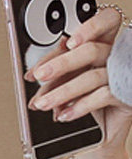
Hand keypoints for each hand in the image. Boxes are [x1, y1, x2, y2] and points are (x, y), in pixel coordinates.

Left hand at [25, 6, 131, 158]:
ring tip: (42, 104)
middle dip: (61, 63)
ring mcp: (122, 76)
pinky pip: (102, 96)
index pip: (100, 27)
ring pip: (91, 77)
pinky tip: (64, 115)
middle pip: (91, 51)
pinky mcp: (125, 95)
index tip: (66, 42)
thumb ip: (60, 72)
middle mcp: (116, 58)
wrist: (107, 132)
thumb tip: (35, 72)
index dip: (87, 29)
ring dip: (62, 92)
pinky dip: (79, 106)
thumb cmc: (89, 103)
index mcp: (104, 46)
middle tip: (39, 75)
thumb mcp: (71, 83)